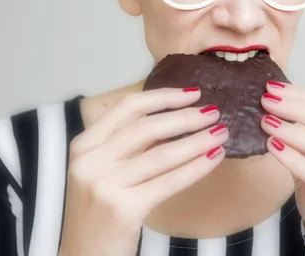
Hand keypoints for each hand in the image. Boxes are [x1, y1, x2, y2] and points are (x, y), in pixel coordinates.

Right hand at [59, 87, 227, 255]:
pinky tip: (213, 158)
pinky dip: (195, 167)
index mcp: (84, 145)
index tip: (192, 94)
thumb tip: (177, 120)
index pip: (127, 108)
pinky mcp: (122, 208)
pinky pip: (168, 181)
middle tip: (214, 113)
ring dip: (196, 140)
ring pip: (161, 154)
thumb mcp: (102, 170)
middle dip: (185, 117)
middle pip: (146, 127)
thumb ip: (128, 146)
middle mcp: (90, 161)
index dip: (163, 97)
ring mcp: (104, 185)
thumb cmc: (99, 211)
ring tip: (220, 133)